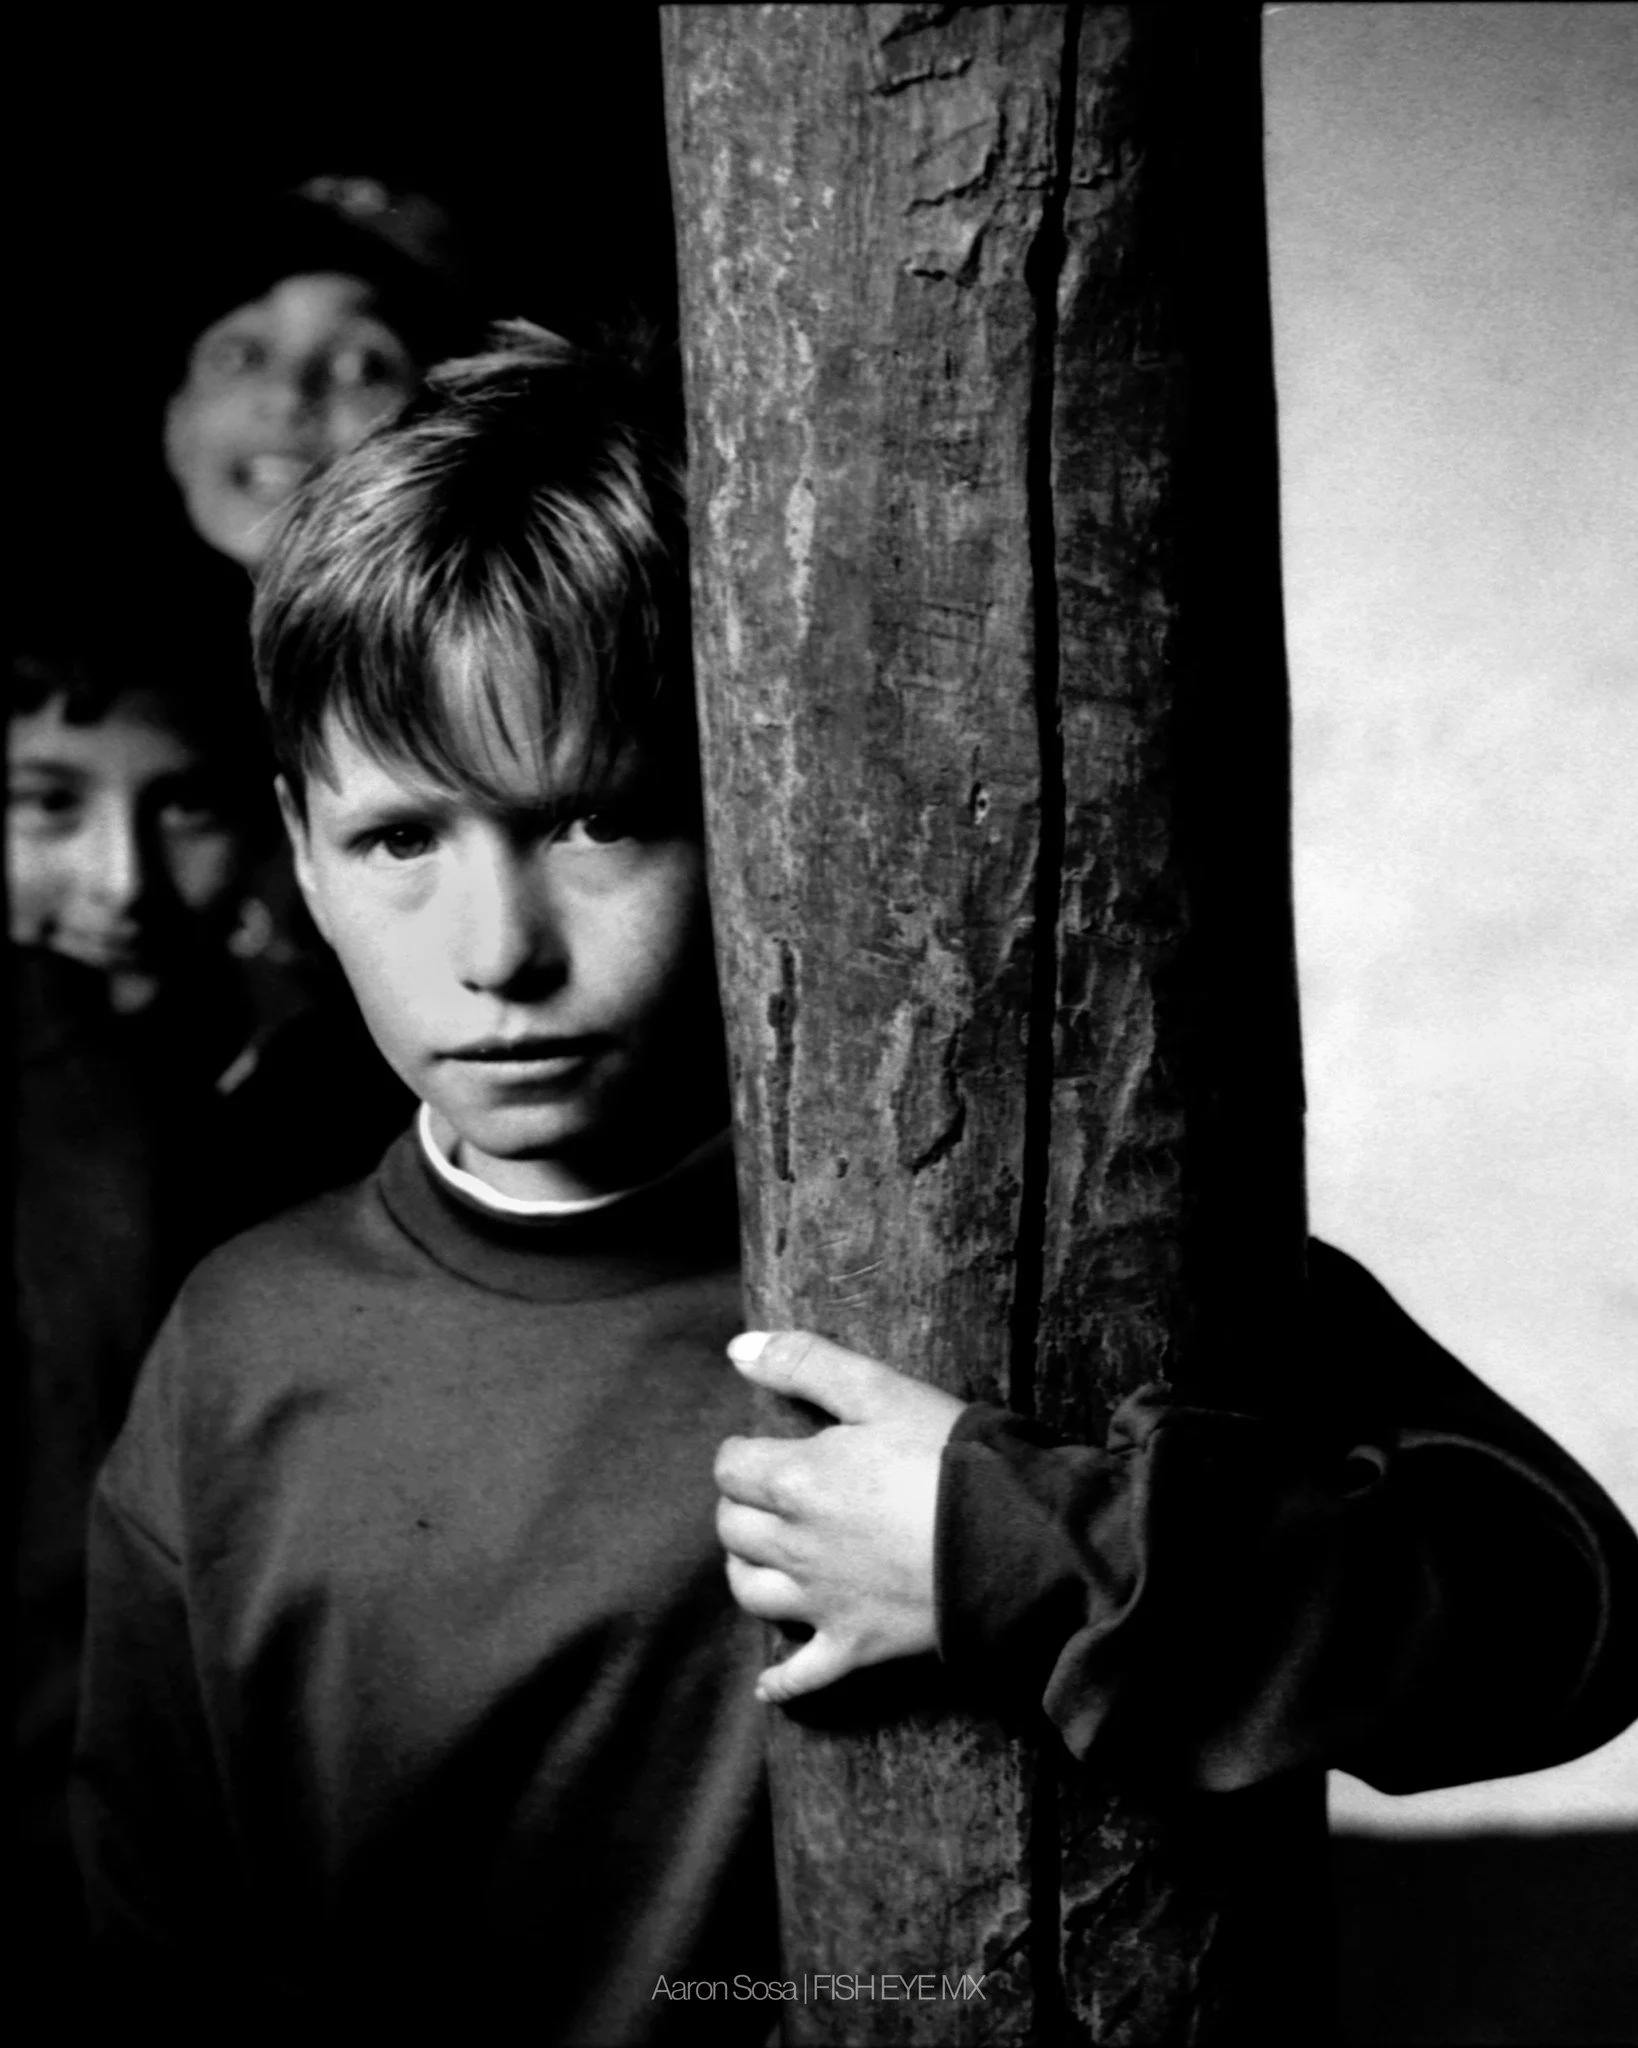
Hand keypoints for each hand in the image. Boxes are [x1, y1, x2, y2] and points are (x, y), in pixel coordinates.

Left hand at [715, 1330, 965, 1703]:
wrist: (1015, 1538)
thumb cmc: (950, 1455)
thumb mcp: (881, 1389)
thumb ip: (806, 1363)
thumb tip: (737, 1349)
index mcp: (797, 1481)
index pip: (732, 1467)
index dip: (744, 1453)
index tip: (770, 1448)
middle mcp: (796, 1546)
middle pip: (733, 1529)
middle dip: (742, 1507)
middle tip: (771, 1495)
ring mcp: (823, 1603)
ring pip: (751, 1593)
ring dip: (748, 1571)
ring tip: (765, 1556)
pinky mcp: (856, 1646)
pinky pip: (803, 1675)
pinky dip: (781, 1682)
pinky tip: (769, 1686)